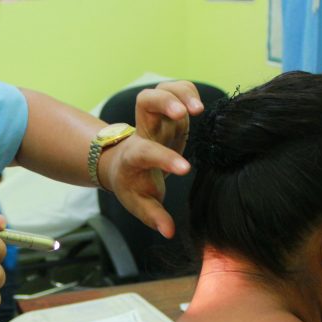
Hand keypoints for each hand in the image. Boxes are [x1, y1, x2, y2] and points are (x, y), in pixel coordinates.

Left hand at [101, 81, 204, 237]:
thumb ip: (153, 216)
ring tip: (199, 109)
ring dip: (182, 93)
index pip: (146, 152)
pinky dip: (189, 91)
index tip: (185, 170)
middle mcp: (146, 130)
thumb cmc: (133, 184)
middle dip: (166, 102)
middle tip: (190, 113)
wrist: (122, 163)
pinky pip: (178, 90)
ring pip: (163, 89)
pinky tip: (199, 106)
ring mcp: (158, 118)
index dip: (165, 159)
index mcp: (136, 155)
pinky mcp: (171, 112)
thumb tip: (167, 232)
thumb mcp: (139, 203)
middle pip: (146, 101)